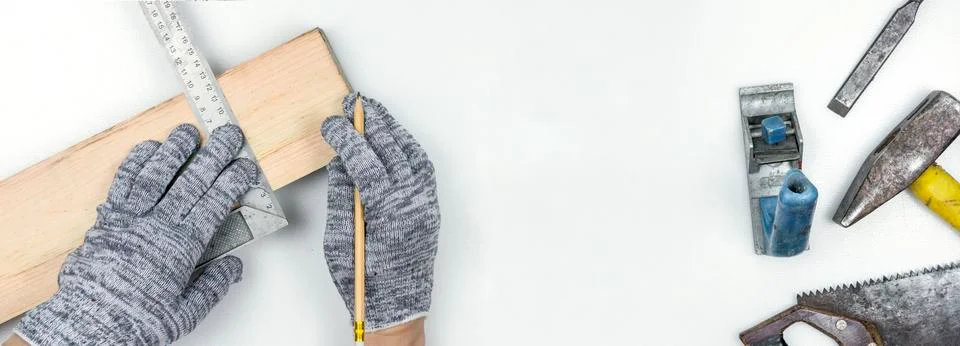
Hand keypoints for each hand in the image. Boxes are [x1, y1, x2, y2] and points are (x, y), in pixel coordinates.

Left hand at [16, 124, 257, 344]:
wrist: (89, 323)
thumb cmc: (135, 319)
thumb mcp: (186, 312)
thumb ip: (213, 286)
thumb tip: (232, 268)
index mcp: (183, 246)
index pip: (216, 202)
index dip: (233, 180)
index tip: (244, 166)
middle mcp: (159, 226)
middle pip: (193, 181)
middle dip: (215, 154)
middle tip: (229, 134)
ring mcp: (132, 218)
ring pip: (158, 174)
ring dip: (175, 150)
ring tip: (188, 132)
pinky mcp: (109, 218)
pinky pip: (125, 182)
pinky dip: (137, 162)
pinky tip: (149, 149)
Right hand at [321, 93, 440, 330]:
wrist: (397, 307)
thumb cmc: (365, 281)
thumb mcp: (341, 238)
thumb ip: (341, 196)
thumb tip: (339, 161)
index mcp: (386, 213)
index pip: (365, 161)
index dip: (347, 137)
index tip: (331, 123)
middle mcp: (411, 204)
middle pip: (392, 150)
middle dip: (371, 123)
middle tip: (353, 104)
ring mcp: (424, 205)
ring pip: (412, 155)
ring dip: (393, 130)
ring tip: (374, 113)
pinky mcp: (429, 208)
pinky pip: (423, 169)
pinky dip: (409, 149)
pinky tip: (395, 139)